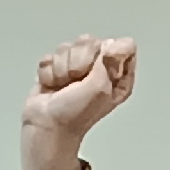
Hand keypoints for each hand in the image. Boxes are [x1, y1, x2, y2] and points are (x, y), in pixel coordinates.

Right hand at [21, 35, 135, 169]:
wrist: (46, 127)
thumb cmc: (74, 116)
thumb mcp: (101, 88)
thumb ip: (110, 61)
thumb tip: (110, 43)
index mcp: (117, 75)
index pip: (123, 45)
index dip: (110, 51)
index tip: (101, 64)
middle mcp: (98, 69)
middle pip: (91, 42)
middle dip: (79, 60)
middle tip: (77, 79)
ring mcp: (76, 68)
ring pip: (68, 47)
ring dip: (62, 68)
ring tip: (62, 86)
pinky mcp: (55, 70)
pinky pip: (50, 57)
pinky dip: (48, 73)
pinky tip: (51, 86)